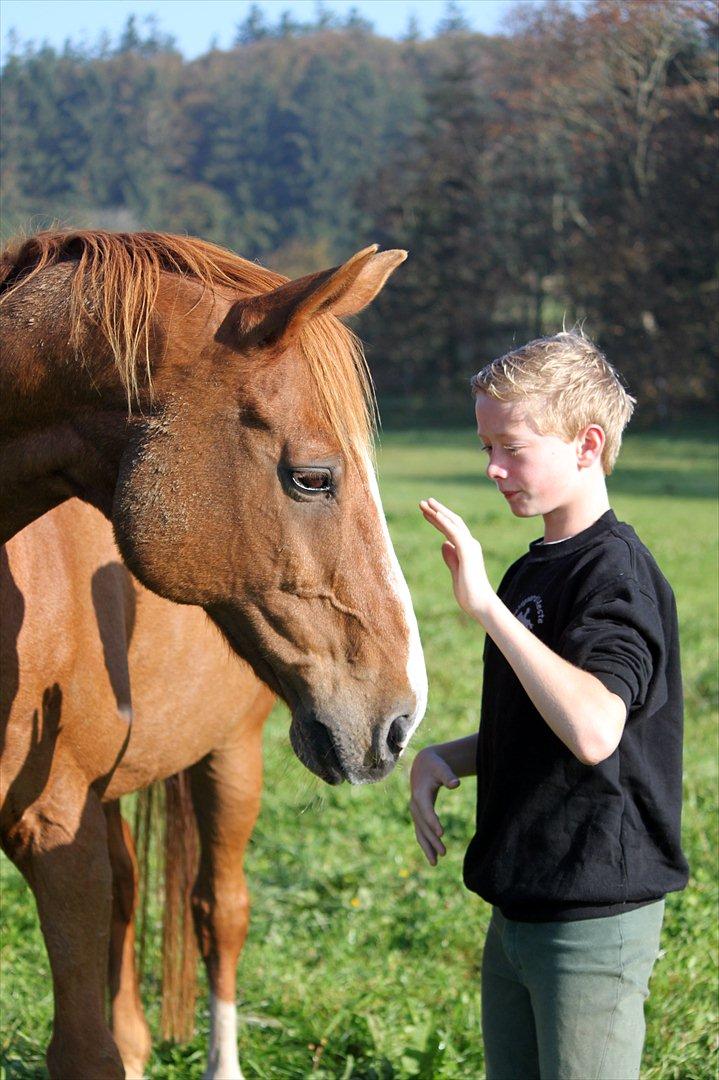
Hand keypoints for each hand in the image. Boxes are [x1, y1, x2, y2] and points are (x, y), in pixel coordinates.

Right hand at [409, 747, 459, 865]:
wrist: (423, 766)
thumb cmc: (435, 766)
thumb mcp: (442, 768)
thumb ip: (448, 775)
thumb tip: (456, 784)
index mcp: (420, 793)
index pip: (426, 810)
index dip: (433, 821)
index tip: (441, 834)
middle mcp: (415, 804)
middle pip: (423, 825)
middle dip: (432, 839)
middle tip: (444, 853)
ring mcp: (415, 811)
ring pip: (420, 832)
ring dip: (427, 846)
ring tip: (435, 862)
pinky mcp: (419, 815)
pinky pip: (421, 832)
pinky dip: (426, 844)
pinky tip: (433, 857)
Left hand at [419, 498, 494, 620]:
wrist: (482, 605)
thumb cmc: (470, 594)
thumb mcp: (456, 572)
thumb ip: (451, 558)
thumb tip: (444, 544)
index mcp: (467, 550)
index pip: (450, 530)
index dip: (438, 520)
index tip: (426, 512)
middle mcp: (470, 544)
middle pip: (452, 522)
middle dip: (437, 511)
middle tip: (423, 502)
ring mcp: (470, 547)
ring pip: (453, 523)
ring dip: (438, 512)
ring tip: (425, 503)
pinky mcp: (467, 552)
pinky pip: (454, 533)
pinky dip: (445, 522)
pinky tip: (435, 514)